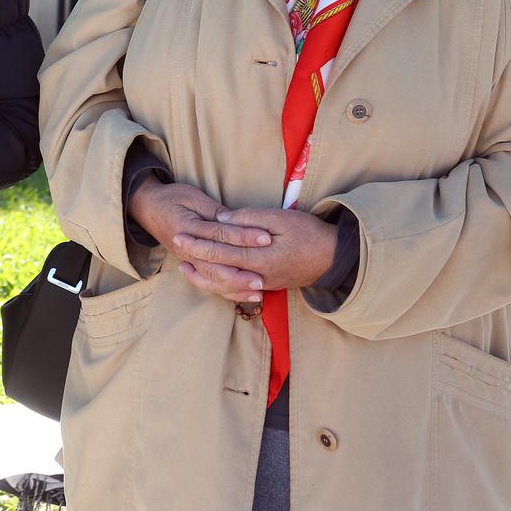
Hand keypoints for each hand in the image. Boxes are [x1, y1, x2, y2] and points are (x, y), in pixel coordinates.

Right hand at [129, 180, 274, 303]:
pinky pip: (209, 283)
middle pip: (215, 266)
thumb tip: (239, 223)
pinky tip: (243, 296)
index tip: (266, 238)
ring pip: (212, 280)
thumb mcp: (194, 197)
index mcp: (187, 229)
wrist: (147, 208)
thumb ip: (215, 212)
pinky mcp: (192, 265)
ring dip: (235, 287)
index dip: (244, 237)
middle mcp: (186, 250)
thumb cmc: (172, 199)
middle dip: (241, 273)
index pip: (220, 235)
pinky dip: (226, 291)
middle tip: (262, 278)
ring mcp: (188, 260)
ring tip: (257, 291)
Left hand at [169, 206, 336, 302]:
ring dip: (202, 276)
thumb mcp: (281, 218)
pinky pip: (237, 291)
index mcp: (261, 258)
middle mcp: (259, 276)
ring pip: (225, 285)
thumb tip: (221, 219)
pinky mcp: (266, 287)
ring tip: (183, 267)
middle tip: (176, 244)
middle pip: (219, 269)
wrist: (334, 257)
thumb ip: (249, 219)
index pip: (222, 252)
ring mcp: (262, 284)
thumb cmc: (308, 233)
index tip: (180, 234)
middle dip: (195, 257)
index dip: (199, 243)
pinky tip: (208, 279)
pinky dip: (219, 286)